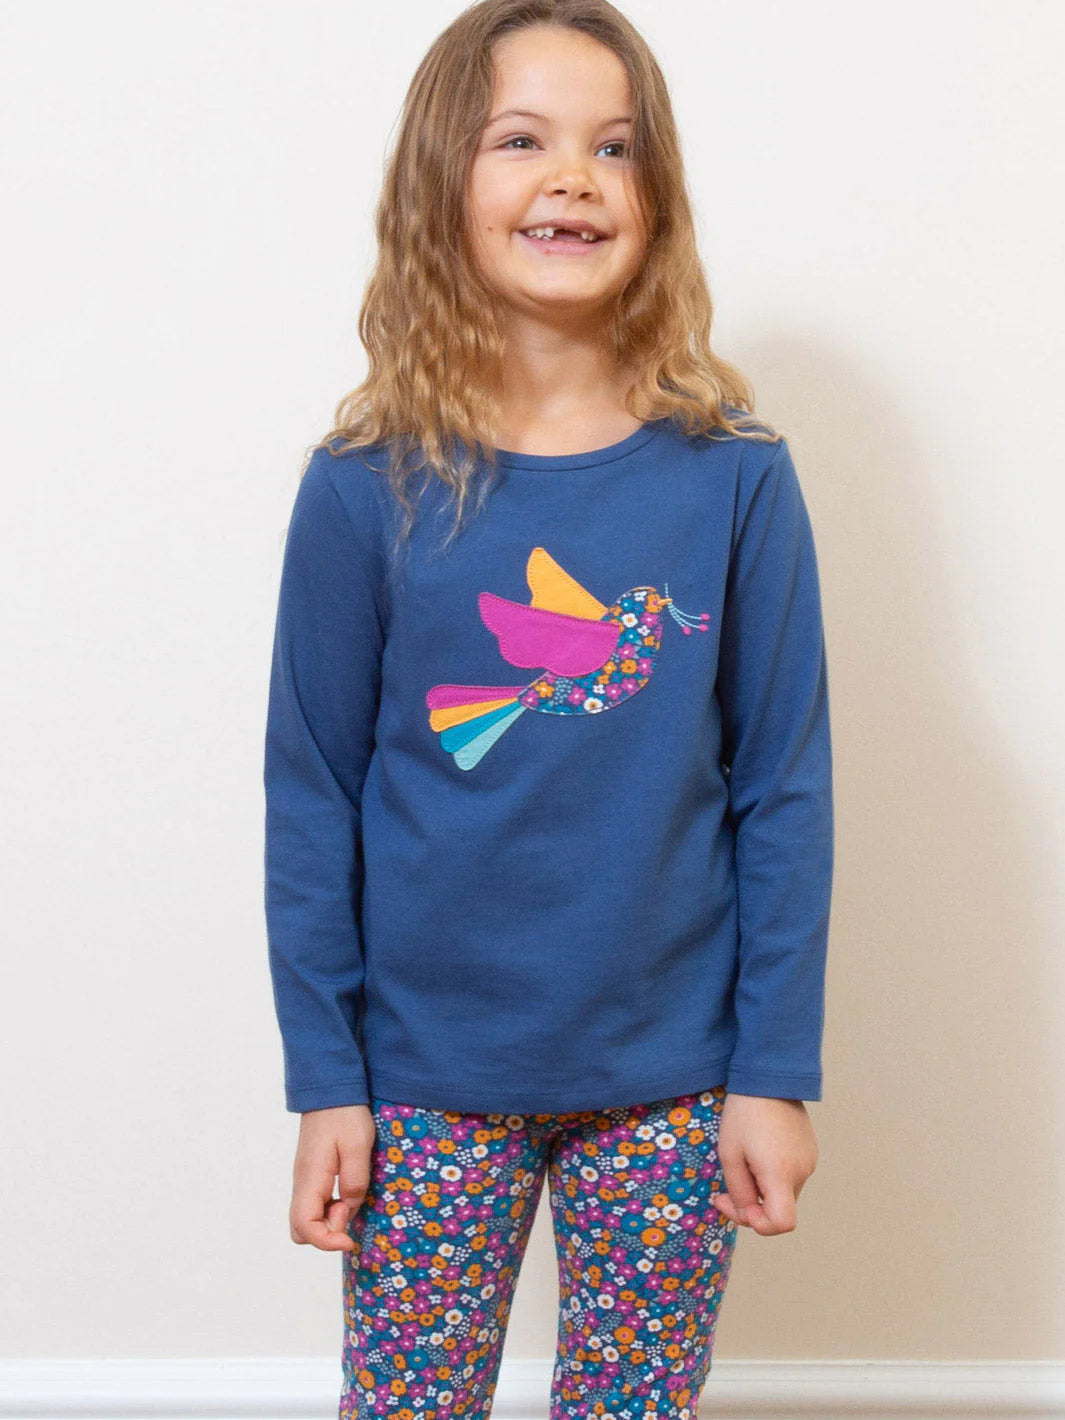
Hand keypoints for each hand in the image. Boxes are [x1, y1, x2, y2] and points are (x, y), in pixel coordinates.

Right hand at [289, 1103, 375, 1251]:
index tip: (350, 1239)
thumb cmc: (345, 1115)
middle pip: (300, 1229)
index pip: (305, 1228)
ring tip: (352, 1196)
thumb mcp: (358, 1147)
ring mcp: (305, 1179)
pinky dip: (330, 1208)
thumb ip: (354, 1182)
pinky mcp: (312, 1173)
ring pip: (308, 1217)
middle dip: (326, 1233)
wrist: (331, 1088)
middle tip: (349, 1210)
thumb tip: (348, 1209)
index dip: (327, 1242)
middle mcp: (302, 1184)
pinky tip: (349, 1190)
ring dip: (330, 1219)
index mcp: (310, 1180)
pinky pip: (315, 1203)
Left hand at [712, 1093, 817, 1234]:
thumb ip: (739, 1192)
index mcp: (781, 1174)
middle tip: (724, 1189)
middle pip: (779, 1208)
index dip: (759, 1226)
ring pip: (784, 1192)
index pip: (783, 1223)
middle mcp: (802, 1171)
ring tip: (743, 1160)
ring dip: (762, 1188)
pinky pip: (791, 1175)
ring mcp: (809, 1160)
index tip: (738, 1206)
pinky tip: (758, 1151)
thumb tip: (746, 1214)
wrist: (768, 1078)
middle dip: (752, 1205)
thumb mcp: (730, 1154)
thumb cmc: (744, 1114)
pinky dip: (773, 1174)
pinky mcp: (810, 1150)